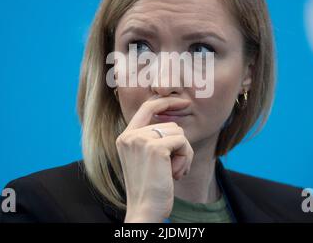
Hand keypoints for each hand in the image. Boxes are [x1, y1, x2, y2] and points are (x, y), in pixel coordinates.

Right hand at [116, 96, 193, 222]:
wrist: (145, 210)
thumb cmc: (150, 188)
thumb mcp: (146, 159)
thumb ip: (152, 139)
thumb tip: (175, 122)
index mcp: (125, 137)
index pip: (147, 107)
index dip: (166, 101)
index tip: (183, 101)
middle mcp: (130, 136)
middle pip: (170, 124)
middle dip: (180, 145)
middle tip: (174, 168)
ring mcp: (141, 140)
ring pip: (179, 133)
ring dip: (184, 154)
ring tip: (173, 172)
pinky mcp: (155, 147)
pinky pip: (183, 142)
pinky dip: (186, 159)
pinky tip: (176, 174)